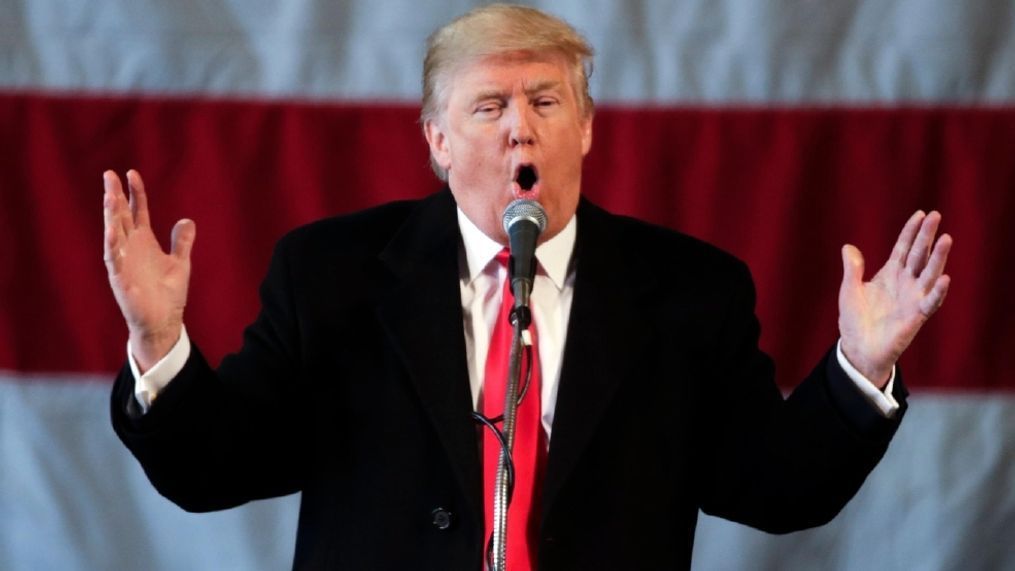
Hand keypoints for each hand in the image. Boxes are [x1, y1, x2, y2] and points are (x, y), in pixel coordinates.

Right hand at [103, 170, 195, 370]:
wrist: (163, 321)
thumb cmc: (168, 294)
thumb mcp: (180, 262)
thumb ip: (182, 242)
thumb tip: (187, 220)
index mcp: (145, 242)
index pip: (138, 211)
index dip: (135, 193)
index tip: (132, 173)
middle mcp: (131, 247)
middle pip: (121, 216)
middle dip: (116, 195)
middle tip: (109, 174)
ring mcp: (124, 261)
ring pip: (114, 232)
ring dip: (111, 214)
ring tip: (109, 195)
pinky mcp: (120, 277)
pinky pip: (114, 257)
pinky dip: (112, 244)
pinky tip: (110, 230)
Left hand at [838, 211, 951, 387]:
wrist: (858, 348)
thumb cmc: (855, 320)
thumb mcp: (850, 290)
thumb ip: (852, 269)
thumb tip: (848, 247)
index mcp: (890, 274)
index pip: (904, 248)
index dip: (911, 231)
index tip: (920, 214)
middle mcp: (905, 283)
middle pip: (919, 254)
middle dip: (927, 236)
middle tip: (936, 215)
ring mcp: (913, 298)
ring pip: (929, 273)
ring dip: (938, 257)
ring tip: (946, 239)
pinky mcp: (916, 316)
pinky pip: (931, 302)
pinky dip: (938, 292)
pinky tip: (944, 279)